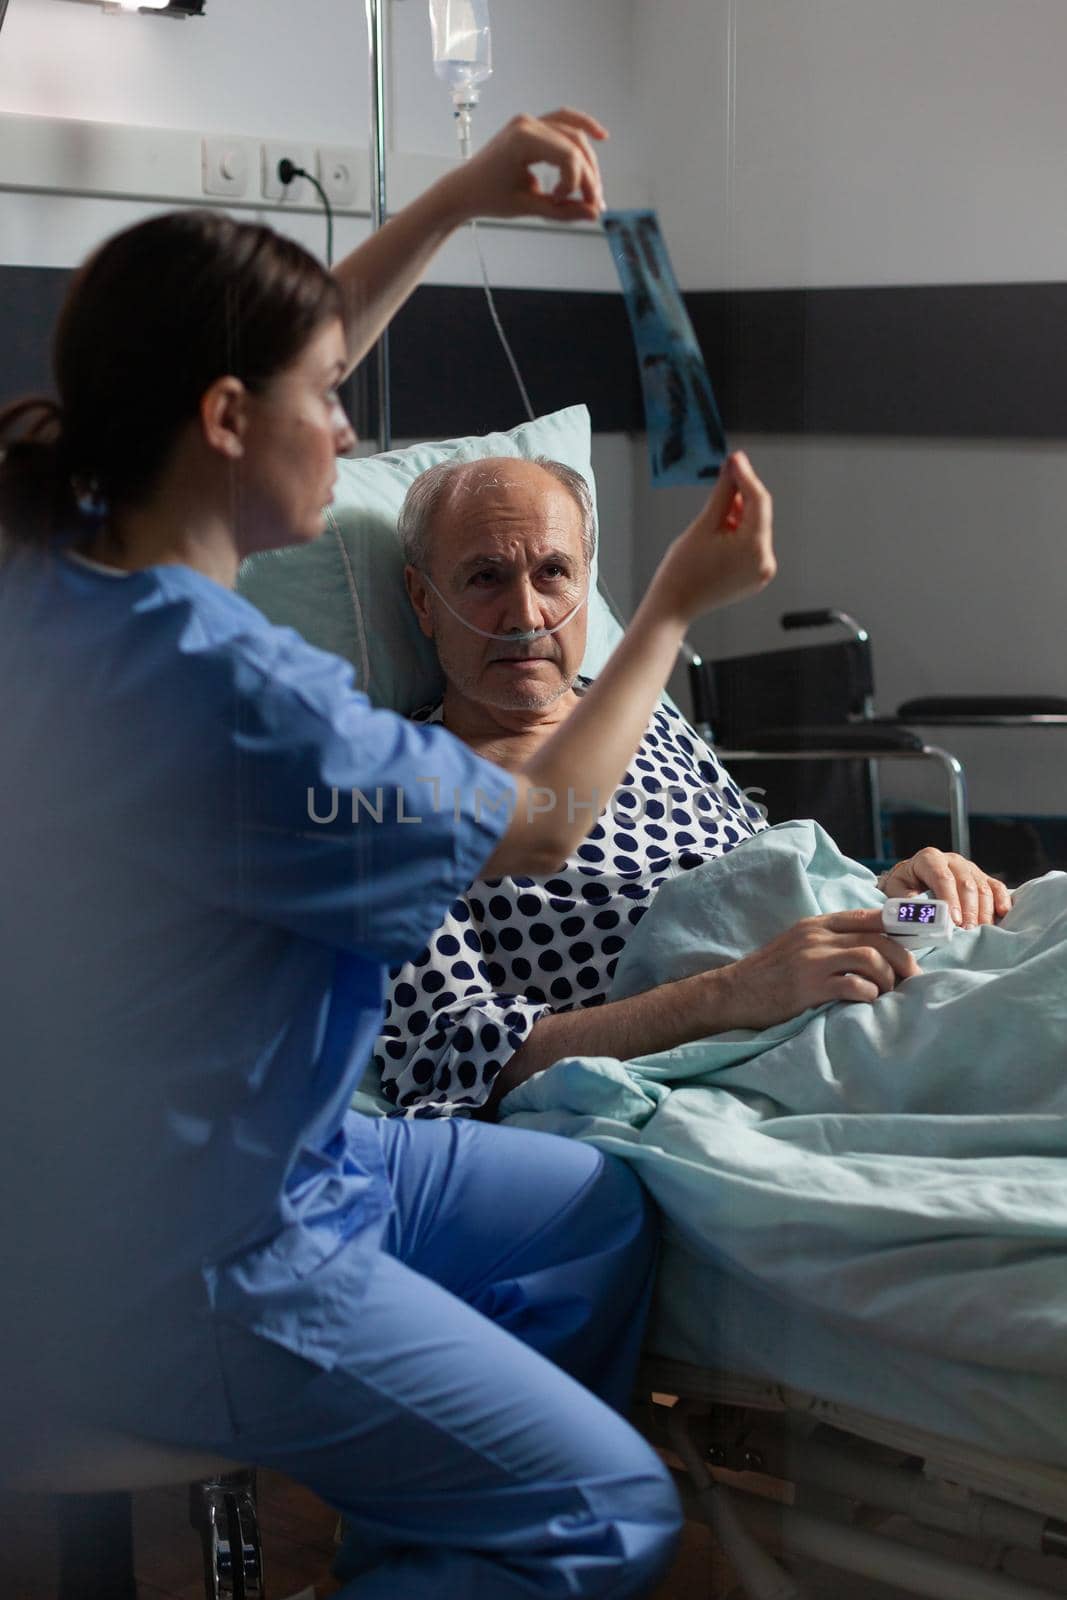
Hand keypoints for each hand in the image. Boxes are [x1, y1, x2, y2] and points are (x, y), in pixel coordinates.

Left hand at [441, 108, 607, 224]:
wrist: (465, 188)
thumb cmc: (488, 197)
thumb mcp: (527, 207)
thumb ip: (562, 211)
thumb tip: (592, 214)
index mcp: (521, 140)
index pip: (567, 156)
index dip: (578, 182)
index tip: (568, 202)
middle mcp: (527, 124)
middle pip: (574, 144)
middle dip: (589, 175)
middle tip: (593, 203)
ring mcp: (529, 121)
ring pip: (573, 134)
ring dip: (588, 161)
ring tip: (593, 189)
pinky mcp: (532, 125)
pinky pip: (563, 121)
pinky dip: (582, 127)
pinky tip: (601, 136)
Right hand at [652, 451, 776, 626]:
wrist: (674, 604)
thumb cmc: (682, 571)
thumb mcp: (704, 524)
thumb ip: (724, 493)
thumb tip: (734, 467)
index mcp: (754, 549)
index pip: (759, 501)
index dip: (746, 476)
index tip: (735, 459)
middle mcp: (764, 562)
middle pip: (759, 515)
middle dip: (742, 496)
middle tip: (724, 478)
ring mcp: (761, 572)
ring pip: (755, 529)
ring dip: (739, 515)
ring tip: (713, 519)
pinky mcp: (754, 576)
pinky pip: (752, 545)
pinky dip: (739, 533)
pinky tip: (719, 533)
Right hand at [709, 909, 920, 1031]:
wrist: (733, 993)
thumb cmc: (771, 973)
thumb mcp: (799, 944)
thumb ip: (831, 940)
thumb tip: (875, 947)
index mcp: (817, 923)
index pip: (869, 916)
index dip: (899, 927)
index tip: (917, 943)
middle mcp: (817, 936)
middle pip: (877, 937)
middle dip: (902, 959)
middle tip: (911, 978)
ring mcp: (812, 960)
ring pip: (870, 958)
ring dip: (887, 978)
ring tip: (886, 993)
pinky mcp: (808, 986)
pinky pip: (852, 985)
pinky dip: (868, 994)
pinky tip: (866, 1001)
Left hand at [878, 849, 1011, 927]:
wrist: (912, 881)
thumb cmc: (904, 888)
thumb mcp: (897, 892)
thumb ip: (907, 902)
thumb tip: (920, 916)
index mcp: (929, 859)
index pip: (942, 877)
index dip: (949, 899)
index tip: (953, 921)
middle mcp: (952, 860)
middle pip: (966, 883)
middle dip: (968, 909)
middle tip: (968, 931)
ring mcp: (970, 868)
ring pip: (983, 887)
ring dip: (983, 911)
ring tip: (980, 931)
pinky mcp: (983, 878)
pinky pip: (997, 887)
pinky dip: (1002, 900)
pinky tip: (1002, 915)